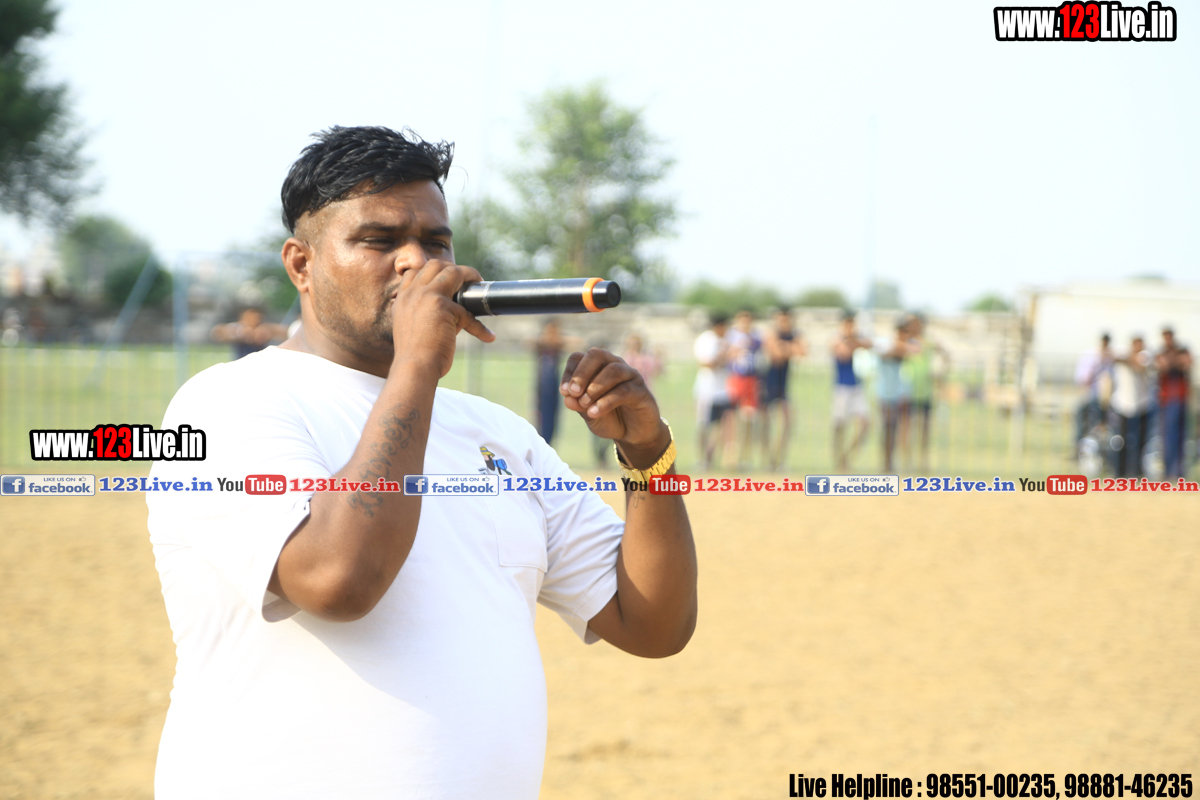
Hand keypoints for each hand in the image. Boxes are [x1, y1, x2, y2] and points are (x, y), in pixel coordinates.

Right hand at [390, 260, 494, 376]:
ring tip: (480, 284)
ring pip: (452, 272)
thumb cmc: (415, 357)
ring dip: (470, 275)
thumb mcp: (415, 329)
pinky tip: (488, 336)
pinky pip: (468, 312)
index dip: (433, 273)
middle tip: (468, 281)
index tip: (446, 281)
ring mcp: (426, 296)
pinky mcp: (441, 306)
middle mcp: (411, 294)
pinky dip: (480, 327)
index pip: (414, 273)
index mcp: (402, 300)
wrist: (413, 369)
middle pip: (434, 265)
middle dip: (453, 269)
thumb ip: (430, 315)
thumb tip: (458, 313)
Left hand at [560, 348, 668, 466]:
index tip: (564, 392)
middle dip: (582, 373)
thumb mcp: (588, 414)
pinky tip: (594, 412)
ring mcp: (630, 376)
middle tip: (573, 392)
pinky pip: (624, 390)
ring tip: (584, 404)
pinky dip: (606, 401)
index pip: (579, 357)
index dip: (569, 371)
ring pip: (613, 370)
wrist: (632, 434)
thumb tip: (567, 398)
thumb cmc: (608, 418)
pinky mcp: (641, 391)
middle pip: (597, 355)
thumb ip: (578, 405)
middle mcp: (614, 365)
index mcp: (598, 367)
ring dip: (595, 387)